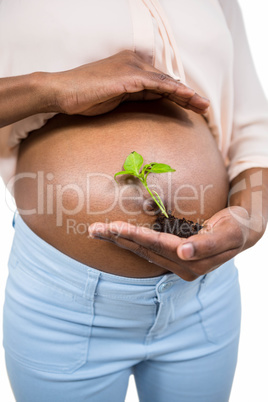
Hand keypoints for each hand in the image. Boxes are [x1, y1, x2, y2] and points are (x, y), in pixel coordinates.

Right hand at [51, 50, 208, 115]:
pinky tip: (186, 98)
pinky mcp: (127, 77)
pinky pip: (156, 84)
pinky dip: (173, 90)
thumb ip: (134, 96)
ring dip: (186, 94)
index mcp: (132, 69)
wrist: (63, 92)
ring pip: (166, 82)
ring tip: (202, 106)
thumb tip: (151, 102)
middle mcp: (135, 64)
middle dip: (187, 95)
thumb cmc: (85, 97)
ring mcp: (131, 68)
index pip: (161, 83)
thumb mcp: (116, 98)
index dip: (178, 94)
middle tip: (204, 107)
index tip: (192, 107)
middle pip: (167, 81)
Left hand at [88, 206, 257, 280]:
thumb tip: (184, 254)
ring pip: (142, 252)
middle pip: (144, 250)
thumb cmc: (236, 227)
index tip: (114, 227)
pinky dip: (130, 242)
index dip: (136, 235)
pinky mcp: (173, 259)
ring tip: (97, 231)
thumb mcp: (228, 234)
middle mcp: (181, 266)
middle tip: (95, 229)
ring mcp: (176, 265)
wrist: (242, 233)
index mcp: (194, 261)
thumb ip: (206, 245)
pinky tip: (116, 236)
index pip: (158, 246)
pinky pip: (148, 251)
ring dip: (119, 241)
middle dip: (119, 238)